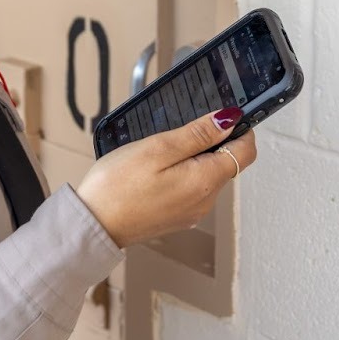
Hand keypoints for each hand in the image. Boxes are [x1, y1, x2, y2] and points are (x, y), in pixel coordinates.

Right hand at [75, 108, 257, 249]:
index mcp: (205, 181)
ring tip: (161, 149)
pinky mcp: (177, 217)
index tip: (223, 114)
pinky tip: (155, 169)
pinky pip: (192, 188)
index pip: (246, 152)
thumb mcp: (158, 148)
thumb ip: (198, 134)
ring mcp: (192, 212)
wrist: (92, 225)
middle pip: (227, 162)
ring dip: (195, 157)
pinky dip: (183, 173)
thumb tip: (229, 119)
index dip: (241, 129)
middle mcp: (205, 201)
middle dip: (213, 141)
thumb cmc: (117, 185)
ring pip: (208, 175)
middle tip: (179, 129)